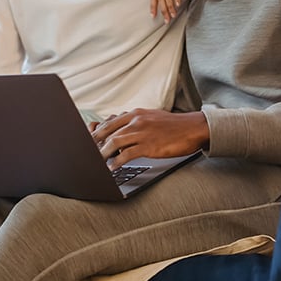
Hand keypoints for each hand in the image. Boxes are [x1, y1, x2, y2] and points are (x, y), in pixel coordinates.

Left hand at [91, 109, 208, 168]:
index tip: (90, 141)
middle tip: (88, 153)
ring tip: (97, 162)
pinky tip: (112, 167)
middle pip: (108, 131)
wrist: (192, 128)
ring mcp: (142, 133)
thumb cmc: (173, 125)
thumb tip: (120, 128)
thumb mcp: (151, 117)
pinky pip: (127, 154)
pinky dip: (116, 161)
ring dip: (103, 153)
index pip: (110, 122)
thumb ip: (134, 121)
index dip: (97, 132)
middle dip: (96, 143)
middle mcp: (136, 120)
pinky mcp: (149, 146)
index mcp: (136, 113)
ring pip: (114, 142)